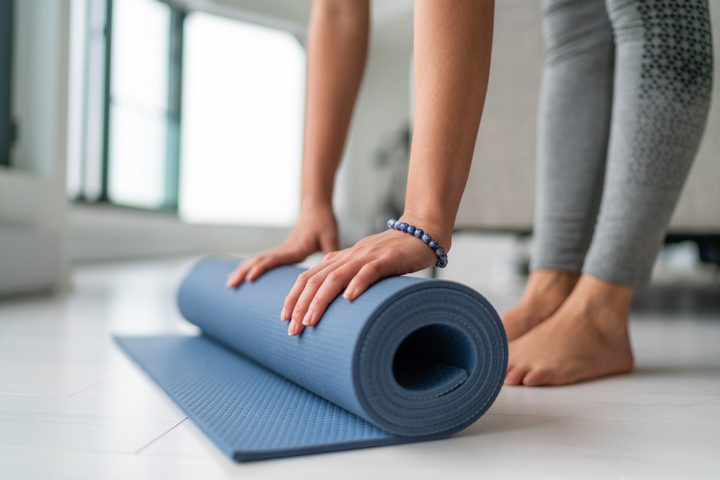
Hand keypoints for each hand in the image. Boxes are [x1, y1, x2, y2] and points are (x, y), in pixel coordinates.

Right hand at [226, 205, 337, 286]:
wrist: (316, 207)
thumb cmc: (324, 222)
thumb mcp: (331, 237)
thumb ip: (333, 252)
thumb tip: (337, 271)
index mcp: (296, 247)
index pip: (276, 258)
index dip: (263, 268)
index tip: (251, 277)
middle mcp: (285, 249)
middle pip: (260, 260)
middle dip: (245, 272)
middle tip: (231, 285)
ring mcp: (281, 249)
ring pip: (258, 259)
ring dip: (243, 270)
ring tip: (229, 283)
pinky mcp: (281, 250)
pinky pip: (262, 259)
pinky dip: (249, 267)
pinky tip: (242, 275)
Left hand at [282, 217, 449, 335]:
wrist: (422, 232)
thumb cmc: (394, 254)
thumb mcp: (364, 266)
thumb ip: (349, 278)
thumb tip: (335, 305)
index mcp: (340, 259)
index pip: (308, 277)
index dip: (294, 297)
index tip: (285, 319)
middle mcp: (349, 257)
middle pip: (316, 280)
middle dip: (301, 305)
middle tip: (292, 329)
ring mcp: (367, 257)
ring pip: (336, 277)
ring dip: (320, 300)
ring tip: (310, 321)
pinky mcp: (387, 259)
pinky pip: (369, 271)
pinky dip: (358, 284)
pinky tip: (349, 299)